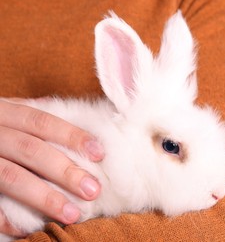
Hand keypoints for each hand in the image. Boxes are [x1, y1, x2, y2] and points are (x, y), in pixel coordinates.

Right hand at [0, 99, 104, 235]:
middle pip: (31, 150)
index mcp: (1, 112)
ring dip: (45, 198)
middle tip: (93, 190)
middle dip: (65, 171)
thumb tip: (63, 112)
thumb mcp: (2, 111)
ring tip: (73, 214)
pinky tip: (29, 229)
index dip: (72, 136)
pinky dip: (6, 218)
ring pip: (11, 177)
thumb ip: (26, 113)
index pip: (41, 121)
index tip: (99, 154)